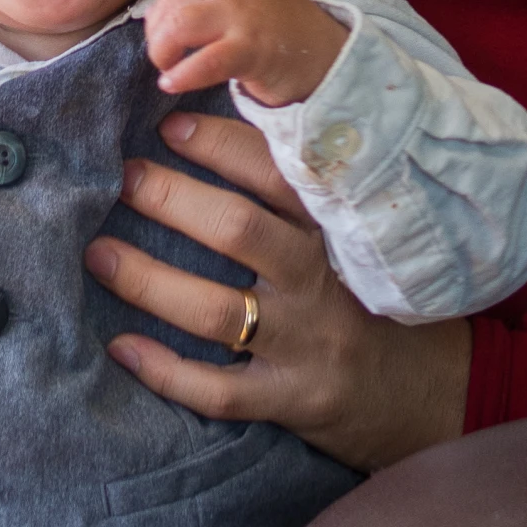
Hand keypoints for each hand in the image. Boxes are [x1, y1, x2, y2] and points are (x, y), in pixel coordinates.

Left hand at [85, 113, 470, 471]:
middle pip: (239, 232)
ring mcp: (305, 345)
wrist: (429, 392)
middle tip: (124, 179)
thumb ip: (300, 197)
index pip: (277, 175)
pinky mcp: (291, 400)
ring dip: (150, 281)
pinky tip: (120, 347)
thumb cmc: (369, 297)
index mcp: (333, 231)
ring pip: (218, 312)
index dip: (221, 146)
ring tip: (98, 254)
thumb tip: (212, 132)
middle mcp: (320, 283)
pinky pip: (220, 391)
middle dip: (172, 200)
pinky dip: (166, 371)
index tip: (170, 126)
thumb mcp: (351, 238)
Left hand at [109, 0, 345, 105]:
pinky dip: (182, 74)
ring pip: (178, 26)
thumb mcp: (244, 1)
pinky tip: (172, 84)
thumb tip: (165, 20)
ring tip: (168, 71)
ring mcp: (241, 13)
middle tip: (162, 57)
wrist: (330, 54)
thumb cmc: (282, 33)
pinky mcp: (251, 46)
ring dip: (163, 52)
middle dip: (154, 33)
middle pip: (168, 3)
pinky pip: (204, 60)